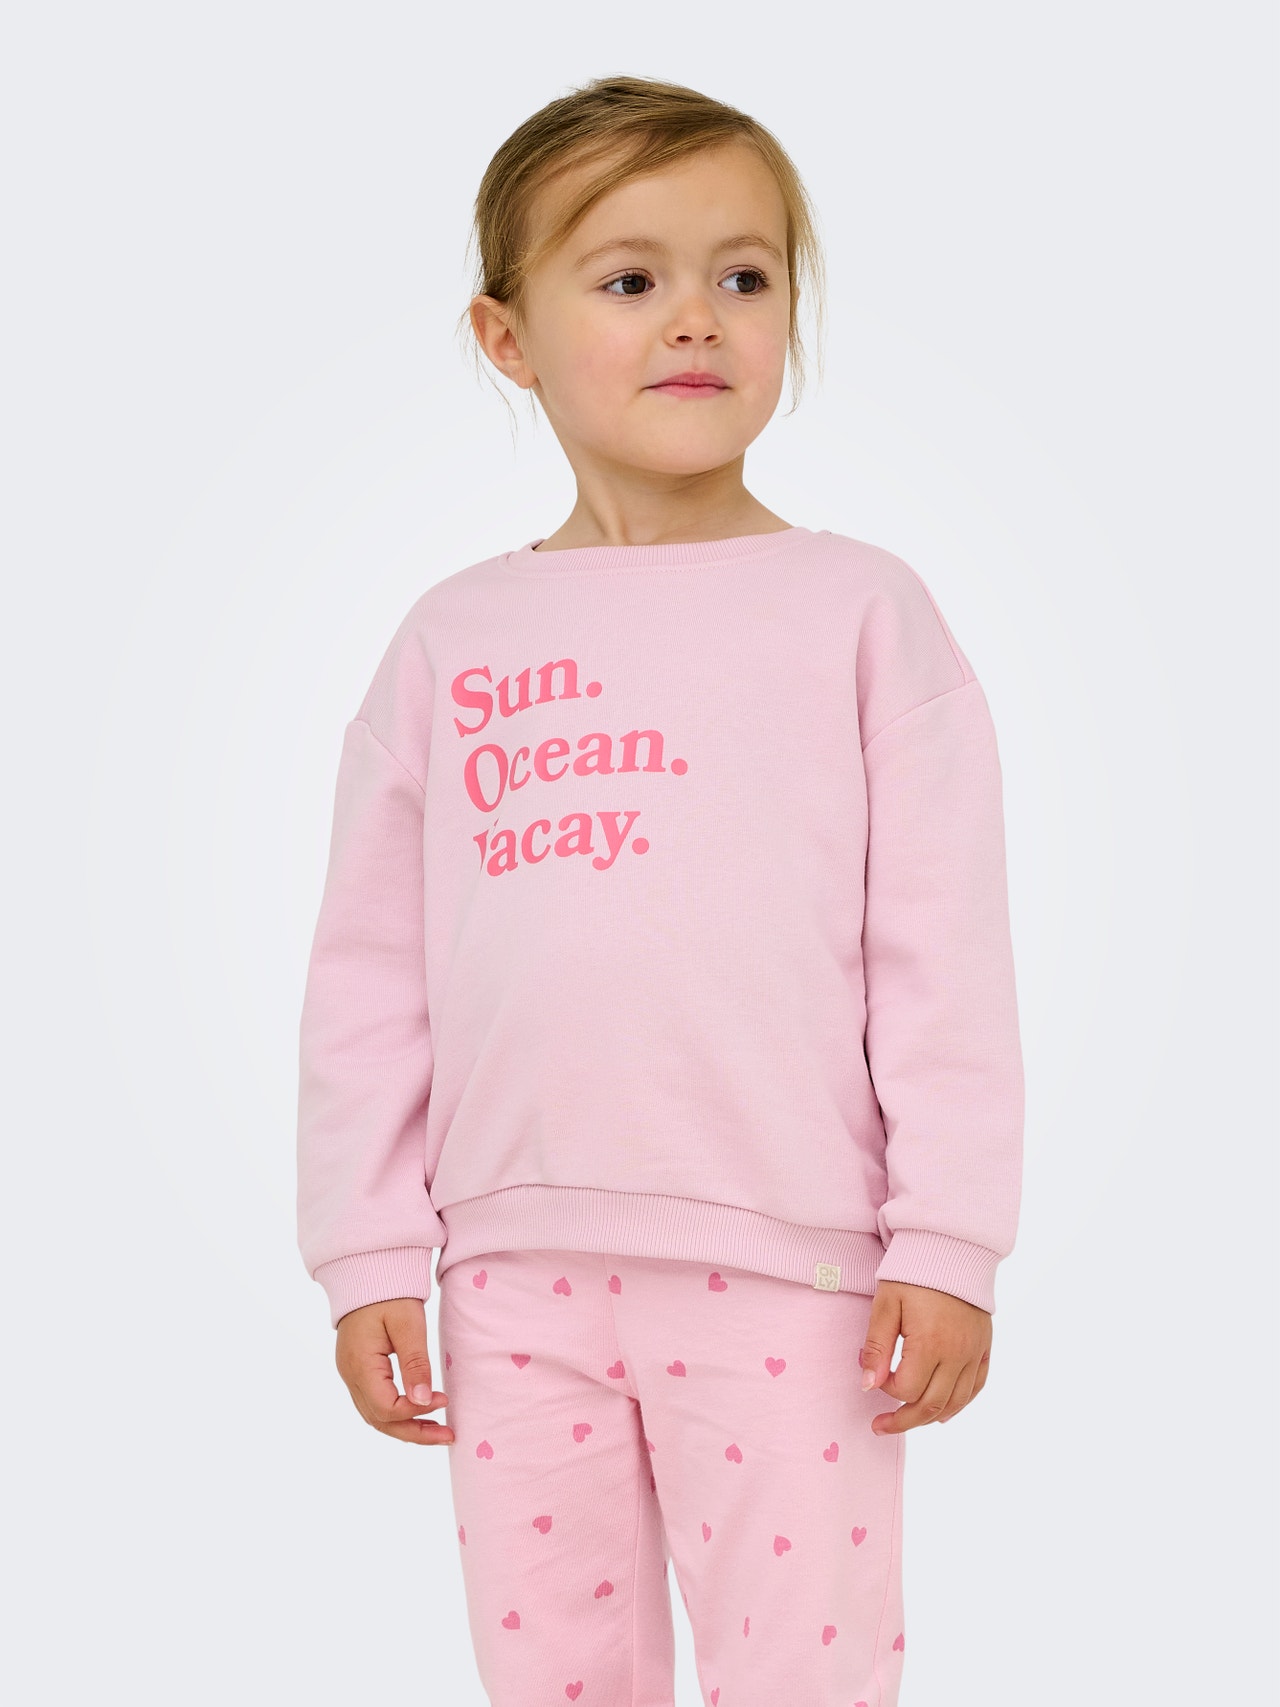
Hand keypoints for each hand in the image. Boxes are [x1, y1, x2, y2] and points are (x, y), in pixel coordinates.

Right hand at [334, 1296, 455, 1445]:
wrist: (367, 1272)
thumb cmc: (389, 1293)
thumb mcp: (407, 1324)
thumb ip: (415, 1363)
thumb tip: (424, 1402)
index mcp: (359, 1364)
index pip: (386, 1407)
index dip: (416, 1411)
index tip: (444, 1401)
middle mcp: (349, 1375)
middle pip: (379, 1420)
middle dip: (414, 1432)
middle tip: (448, 1436)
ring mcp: (350, 1374)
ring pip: (375, 1416)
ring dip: (406, 1427)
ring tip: (438, 1432)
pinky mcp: (357, 1370)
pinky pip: (374, 1403)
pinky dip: (396, 1414)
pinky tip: (418, 1414)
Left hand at [858, 1280, 990, 1434]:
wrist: (950, 1248)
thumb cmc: (912, 1273)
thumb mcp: (886, 1304)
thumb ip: (877, 1347)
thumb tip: (868, 1387)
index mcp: (931, 1344)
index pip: (908, 1389)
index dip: (887, 1390)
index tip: (875, 1377)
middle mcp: (957, 1354)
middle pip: (932, 1405)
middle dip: (904, 1420)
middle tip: (881, 1426)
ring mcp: (974, 1352)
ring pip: (955, 1402)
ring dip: (930, 1417)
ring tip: (907, 1420)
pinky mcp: (984, 1346)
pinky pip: (976, 1386)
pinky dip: (959, 1403)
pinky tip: (943, 1411)